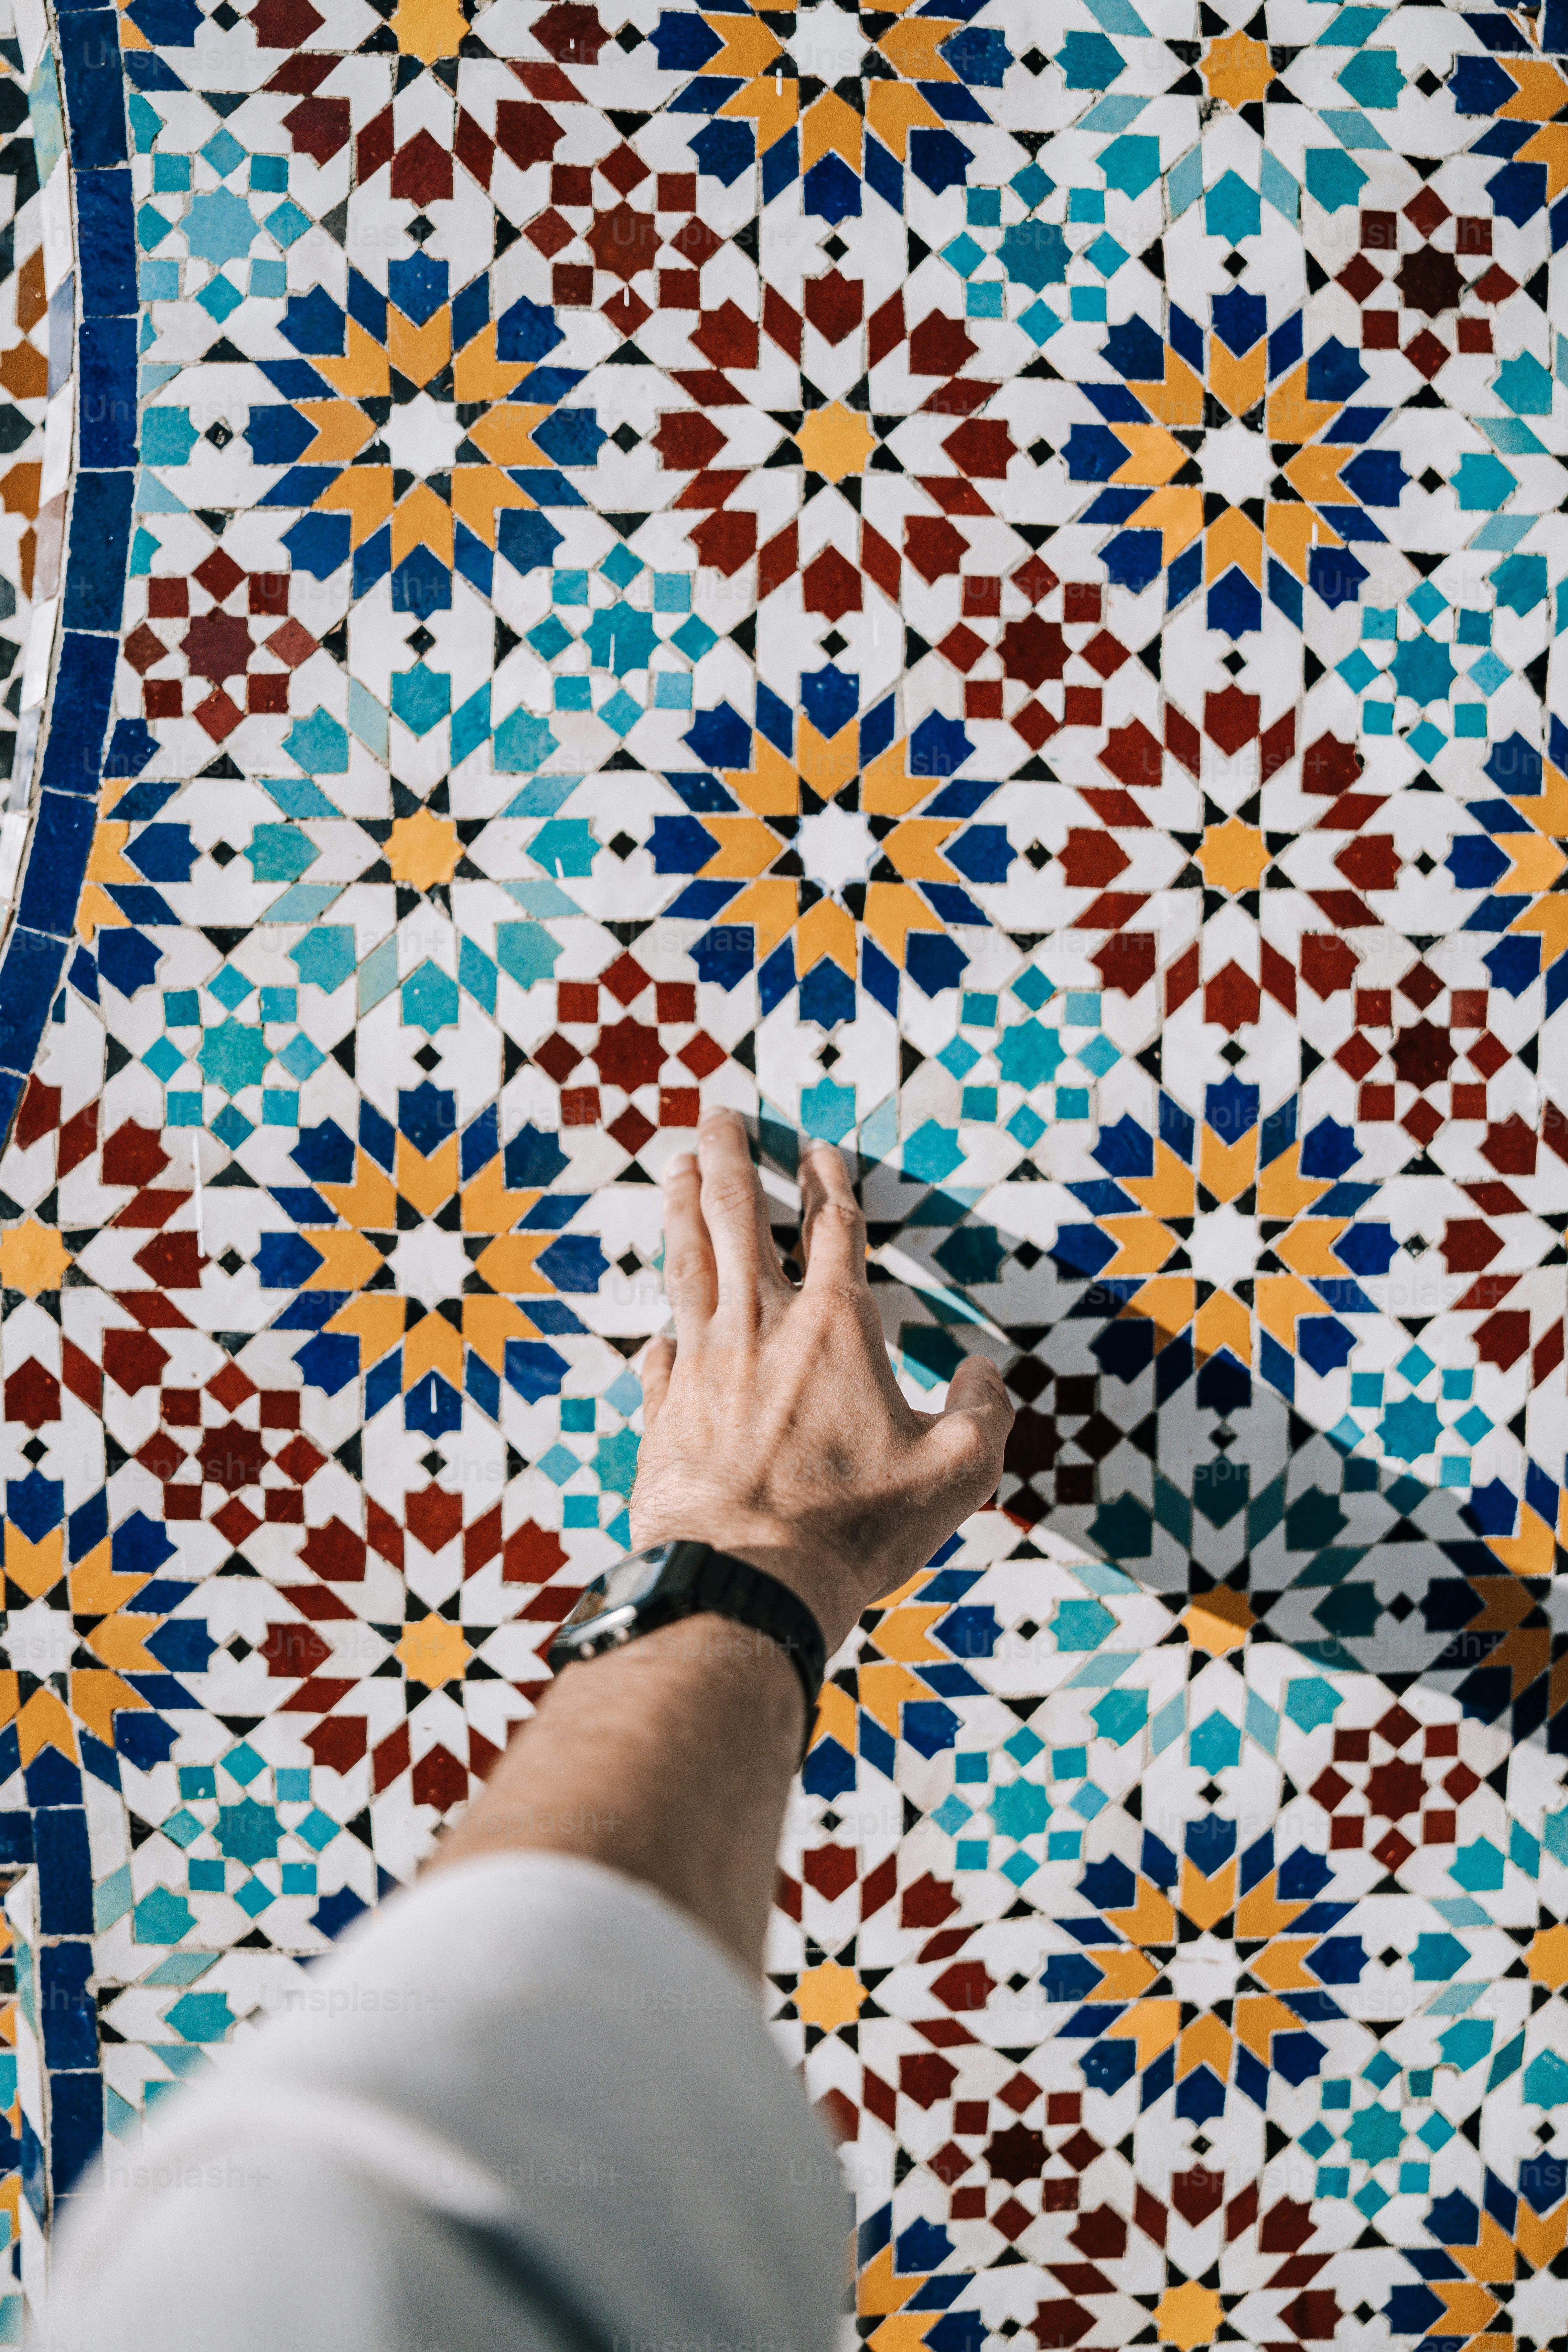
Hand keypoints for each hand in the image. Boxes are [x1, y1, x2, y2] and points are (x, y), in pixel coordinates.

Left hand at [632, 1109, 1012, 1653]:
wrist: (746, 1581)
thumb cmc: (852, 1529)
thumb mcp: (954, 1472)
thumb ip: (984, 1412)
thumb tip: (987, 1372)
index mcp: (835, 1329)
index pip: (832, 1229)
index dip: (827, 1183)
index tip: (817, 1150)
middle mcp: (762, 1328)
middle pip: (736, 1216)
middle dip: (729, 1158)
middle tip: (717, 1117)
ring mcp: (704, 1364)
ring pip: (689, 1261)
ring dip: (682, 1207)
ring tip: (675, 1167)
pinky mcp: (663, 1410)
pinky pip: (661, 1351)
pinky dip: (665, 1329)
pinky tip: (662, 1324)